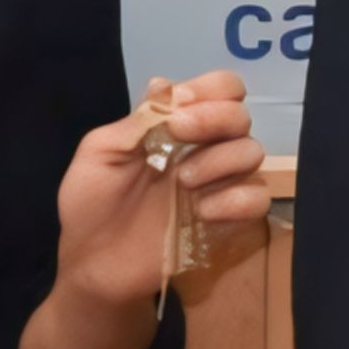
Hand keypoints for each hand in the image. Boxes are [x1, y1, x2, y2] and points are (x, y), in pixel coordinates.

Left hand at [53, 69, 272, 309]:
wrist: (94, 265)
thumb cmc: (91, 205)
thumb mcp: (100, 153)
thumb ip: (137, 120)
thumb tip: (165, 84)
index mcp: (177, 126)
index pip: (220, 89)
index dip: (208, 91)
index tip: (177, 110)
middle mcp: (205, 148)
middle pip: (240, 115)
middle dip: (213, 118)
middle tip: (178, 135)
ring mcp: (219, 184)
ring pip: (253, 151)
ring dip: (220, 160)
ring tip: (184, 182)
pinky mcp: (229, 220)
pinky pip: (258, 197)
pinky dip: (234, 200)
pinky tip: (202, 212)